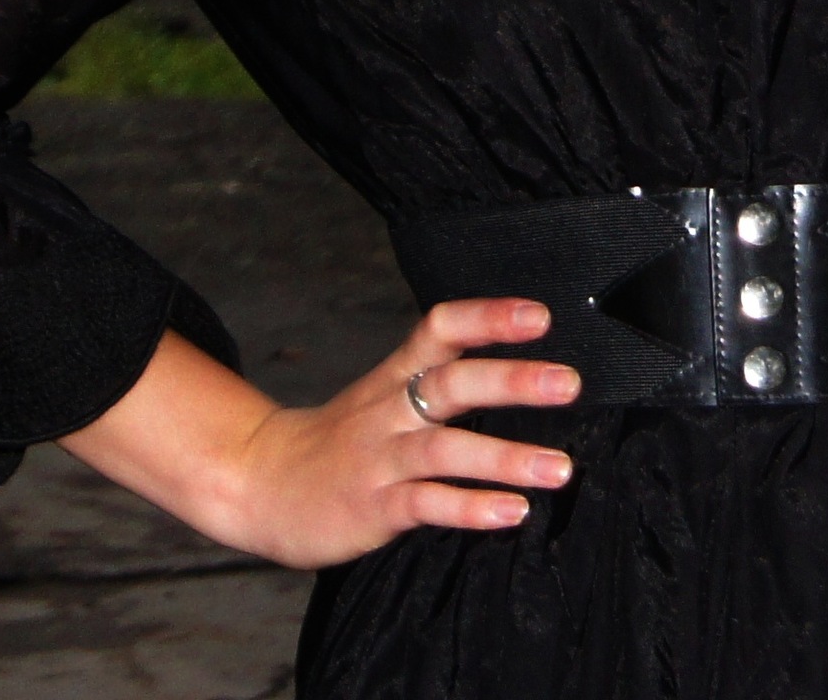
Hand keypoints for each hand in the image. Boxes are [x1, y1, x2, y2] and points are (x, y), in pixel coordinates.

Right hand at [217, 298, 580, 568]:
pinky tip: (511, 512)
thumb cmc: (340, 439)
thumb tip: (519, 371)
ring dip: (506, 458)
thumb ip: (440, 379)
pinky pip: (424, 505)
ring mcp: (379, 459)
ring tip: (560, 468)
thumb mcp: (384, 394)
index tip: (539, 315)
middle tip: (569, 383)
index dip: (488, 317)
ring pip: (444, 450)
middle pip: (450, 383)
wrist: (259, 483)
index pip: (441, 329)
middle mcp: (389, 411)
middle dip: (511, 380)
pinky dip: (469, 507)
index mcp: (395, 376)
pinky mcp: (371, 507)